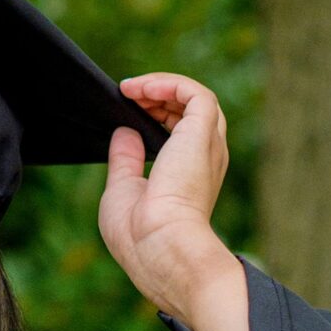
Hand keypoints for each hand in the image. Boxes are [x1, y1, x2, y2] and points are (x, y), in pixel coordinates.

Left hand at [98, 72, 237, 321]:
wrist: (158, 247)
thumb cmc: (139, 234)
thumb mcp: (124, 189)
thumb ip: (126, 160)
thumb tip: (125, 132)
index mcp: (191, 176)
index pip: (181, 132)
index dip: (155, 116)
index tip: (126, 110)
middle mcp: (206, 158)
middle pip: (190, 112)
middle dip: (157, 98)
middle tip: (125, 96)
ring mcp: (207, 145)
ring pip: (196, 98)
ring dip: (161, 86)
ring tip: (130, 89)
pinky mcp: (203, 132)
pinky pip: (194, 93)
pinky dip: (168, 83)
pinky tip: (142, 88)